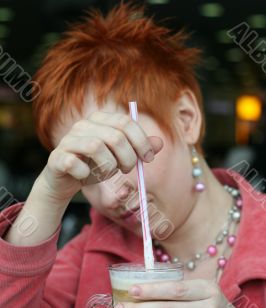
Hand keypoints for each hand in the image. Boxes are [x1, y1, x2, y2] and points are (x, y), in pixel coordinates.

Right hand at [40, 111, 162, 201]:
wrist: (65, 179)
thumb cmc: (95, 165)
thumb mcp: (120, 157)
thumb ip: (139, 149)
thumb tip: (160, 143)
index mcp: (99, 119)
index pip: (126, 123)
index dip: (142, 142)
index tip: (148, 159)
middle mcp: (83, 125)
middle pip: (115, 136)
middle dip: (128, 158)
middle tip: (128, 170)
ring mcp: (68, 140)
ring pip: (96, 148)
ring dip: (108, 167)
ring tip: (107, 173)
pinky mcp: (57, 157)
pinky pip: (75, 164)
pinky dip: (86, 174)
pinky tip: (86, 176)